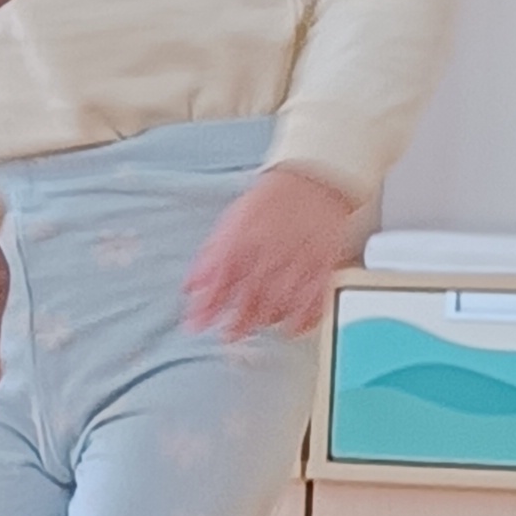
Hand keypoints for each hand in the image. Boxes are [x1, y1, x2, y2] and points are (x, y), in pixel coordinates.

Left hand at [182, 165, 361, 340]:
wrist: (313, 180)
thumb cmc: (270, 202)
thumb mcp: (231, 224)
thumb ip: (209, 257)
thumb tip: (191, 286)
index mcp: (243, 242)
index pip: (218, 283)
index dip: (205, 308)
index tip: (197, 325)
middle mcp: (269, 255)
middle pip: (248, 300)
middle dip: (235, 322)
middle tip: (228, 334)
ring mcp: (298, 263)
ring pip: (278, 305)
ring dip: (262, 321)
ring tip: (254, 327)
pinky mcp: (324, 267)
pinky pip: (312, 302)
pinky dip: (300, 319)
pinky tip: (290, 327)